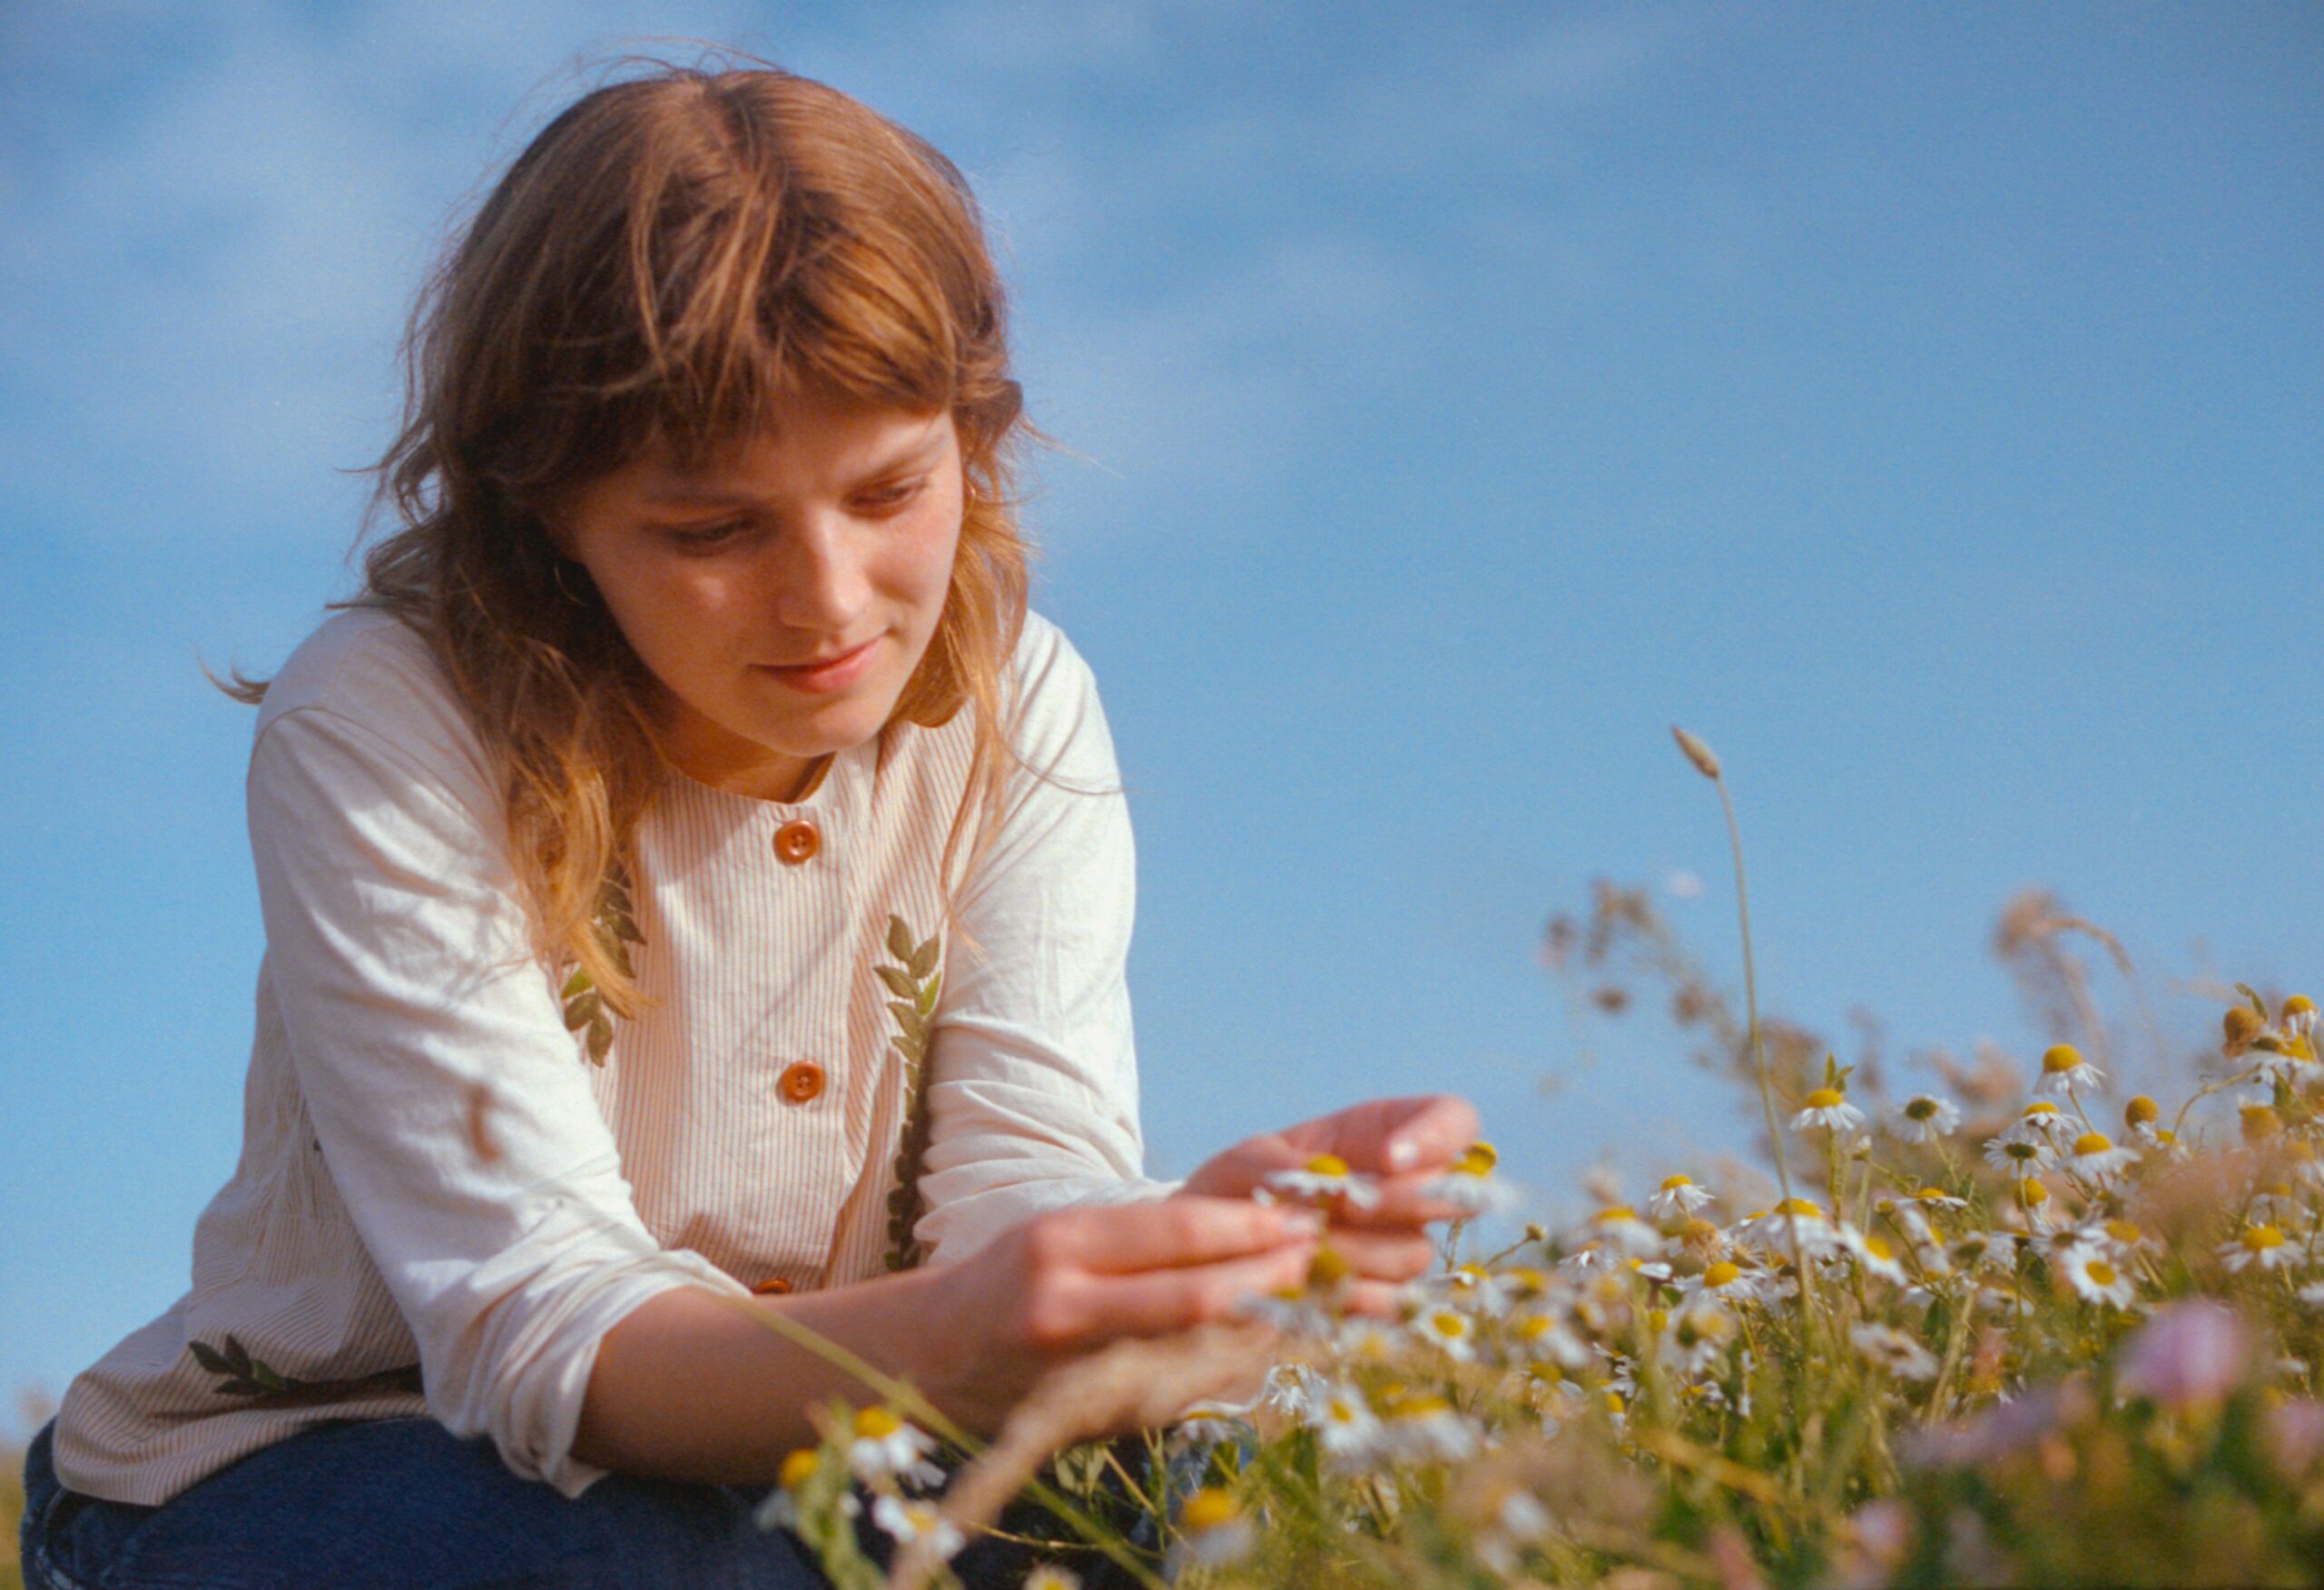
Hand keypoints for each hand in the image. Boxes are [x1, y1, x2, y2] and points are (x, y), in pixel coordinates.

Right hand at [919, 1196, 1323, 1434]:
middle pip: (1194, 1292)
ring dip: (1262, 1323)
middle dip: (1269, 1275)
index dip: (1247, 1224)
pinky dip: (1230, 1364)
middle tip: (1321, 1256)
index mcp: (1058, 1242)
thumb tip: (1250, 1228)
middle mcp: (1065, 1305)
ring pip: (1194, 1347)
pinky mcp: (1091, 1417)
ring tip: (1311, 1297)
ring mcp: (1077, 1371)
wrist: (939, 1356)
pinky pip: (1178, 1387)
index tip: (1299, 1215)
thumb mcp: (1062, 1232)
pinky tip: (1268, 1343)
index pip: (1175, 1229)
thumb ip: (1140, 1238)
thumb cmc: (1014, 1277)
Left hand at [1173, 1093, 1481, 1316]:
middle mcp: (1405, 1191)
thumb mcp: (1245, 1163)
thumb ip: (1283, 1167)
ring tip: (1303, 1249)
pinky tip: (1314, 1289)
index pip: (1453, 1120)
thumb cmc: (1234, 1192)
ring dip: (1359, 1252)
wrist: (1210, 1262)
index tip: (1391, 1158)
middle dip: (1400, 1202)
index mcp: (1384, 1134)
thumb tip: (1331, 1187)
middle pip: (1450, 1194)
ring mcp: (1399, 1245)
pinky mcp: (1384, 1298)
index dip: (1438, 1136)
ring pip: (1414, 1252)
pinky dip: (1352, 1298)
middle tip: (1345, 1207)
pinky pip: (1394, 1304)